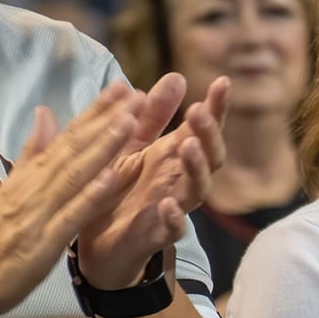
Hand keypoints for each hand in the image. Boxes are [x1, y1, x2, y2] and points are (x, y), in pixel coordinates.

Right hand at [0, 83, 141, 317]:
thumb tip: (45, 113)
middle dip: (104, 120)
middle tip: (133, 92)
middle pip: (72, 149)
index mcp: (27, 177)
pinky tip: (113, 177)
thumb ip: (31, 154)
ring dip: (103, 148)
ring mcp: (38, 215)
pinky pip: (71, 216)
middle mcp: (33, 189)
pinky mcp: (44, 243)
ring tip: (129, 122)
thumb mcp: (9, 190)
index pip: (64, 138)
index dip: (93, 113)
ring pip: (75, 175)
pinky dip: (91, 195)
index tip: (119, 88)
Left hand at [76, 74, 230, 288]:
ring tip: (188, 146)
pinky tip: (168, 205)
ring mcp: (172, 207)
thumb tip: (176, 76)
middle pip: (210, 156)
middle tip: (197, 112)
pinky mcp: (156, 235)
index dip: (216, 108)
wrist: (96, 242)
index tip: (222, 82)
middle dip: (208, 133)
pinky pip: (173, 229)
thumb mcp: (129, 144)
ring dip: (197, 168)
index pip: (202, 129)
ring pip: (198, 189)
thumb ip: (151, 115)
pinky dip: (175, 218)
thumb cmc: (119, 188)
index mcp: (172, 155)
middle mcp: (178, 179)